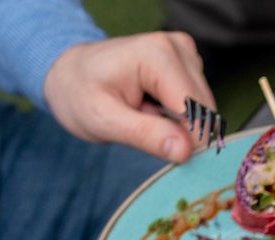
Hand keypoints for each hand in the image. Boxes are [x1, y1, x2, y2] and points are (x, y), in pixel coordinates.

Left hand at [43, 32, 216, 162]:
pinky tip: (151, 107)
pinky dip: (177, 116)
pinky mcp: (188, 63)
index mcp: (158, 55)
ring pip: (204, 110)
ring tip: (143, 114)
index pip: (195, 111)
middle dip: (180, 132)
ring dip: (178, 124)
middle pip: (204, 111)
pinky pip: (197, 104)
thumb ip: (145, 135)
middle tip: (142, 127)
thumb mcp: (103, 121)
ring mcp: (186, 53)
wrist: (70, 73)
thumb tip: (186, 151)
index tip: (165, 157)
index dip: (187, 142)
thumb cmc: (79, 94)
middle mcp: (179, 47)